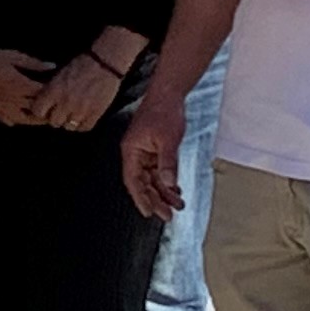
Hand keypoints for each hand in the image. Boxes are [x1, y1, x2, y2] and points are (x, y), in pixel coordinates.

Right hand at [0, 34, 53, 125]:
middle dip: (49, 108)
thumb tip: (52, 66)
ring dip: (37, 118)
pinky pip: (11, 121)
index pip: (45, 93)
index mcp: (20, 85)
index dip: (55, 92)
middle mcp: (14, 99)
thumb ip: (34, 63)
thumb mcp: (13, 56)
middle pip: (39, 110)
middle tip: (57, 104)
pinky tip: (20, 112)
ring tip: (43, 113)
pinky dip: (19, 118)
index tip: (60, 89)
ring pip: (27, 120)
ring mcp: (3, 108)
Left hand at [34, 51, 126, 133]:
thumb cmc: (80, 64)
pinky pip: (84, 127)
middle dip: (55, 118)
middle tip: (60, 112)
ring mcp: (81, 110)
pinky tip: (83, 118)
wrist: (104, 63)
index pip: (38, 112)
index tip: (44, 110)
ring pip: (69, 127)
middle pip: (54, 122)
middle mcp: (65, 103)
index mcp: (53, 91)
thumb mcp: (58, 74)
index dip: (40, 112)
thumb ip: (50, 90)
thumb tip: (44, 102)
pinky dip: (82, 125)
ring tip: (72, 115)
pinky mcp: (95, 113)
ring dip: (69, 122)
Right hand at [119, 99, 188, 220]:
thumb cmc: (163, 112)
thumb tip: (169, 183)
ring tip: (178, 205)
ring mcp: (145, 152)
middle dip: (155, 199)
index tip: (149, 213)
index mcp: (131, 151)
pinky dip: (167, 181)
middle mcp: (135, 154)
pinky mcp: (154, 149)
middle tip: (168, 215)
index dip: (140, 198)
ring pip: (152, 178)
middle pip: (143, 183)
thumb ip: (168, 164)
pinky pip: (159, 170)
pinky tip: (176, 190)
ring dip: (164, 192)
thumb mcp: (168, 140)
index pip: (133, 181)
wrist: (168, 95)